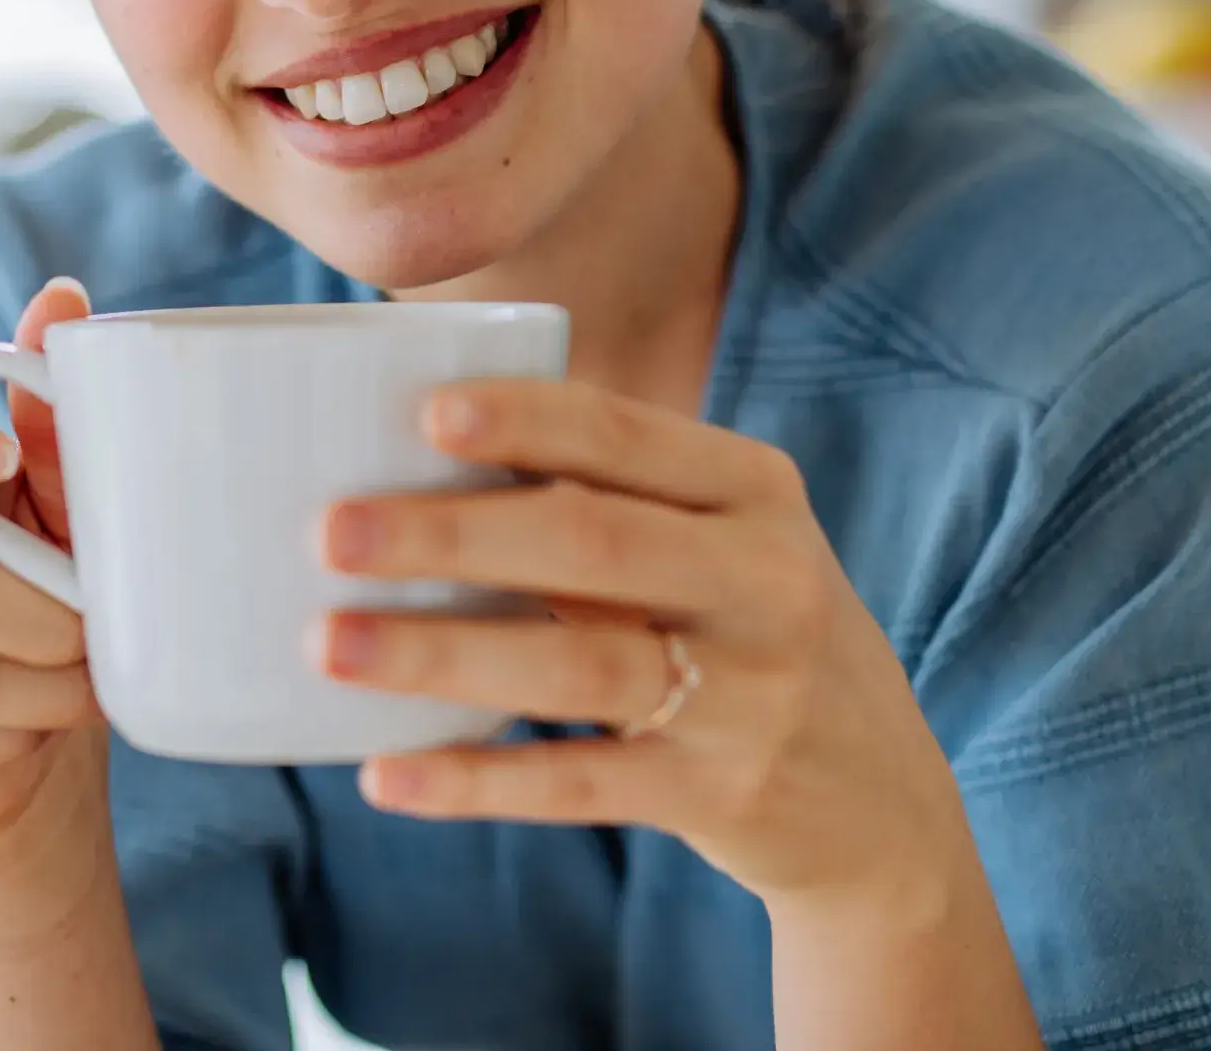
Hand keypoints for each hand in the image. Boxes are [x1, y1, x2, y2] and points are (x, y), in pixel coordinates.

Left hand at [312, 378, 970, 911]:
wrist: (881, 799)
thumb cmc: (747, 624)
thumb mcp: (722, 538)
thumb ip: (611, 494)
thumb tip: (412, 446)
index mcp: (753, 488)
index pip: (627, 434)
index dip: (526, 419)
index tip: (423, 411)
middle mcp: (765, 579)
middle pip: (591, 541)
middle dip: (453, 532)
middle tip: (331, 530)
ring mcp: (751, 693)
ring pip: (578, 664)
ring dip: (442, 655)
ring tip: (328, 645)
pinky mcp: (722, 794)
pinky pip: (581, 784)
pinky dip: (478, 779)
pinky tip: (387, 773)